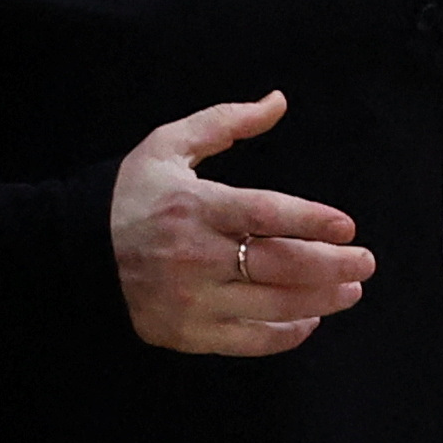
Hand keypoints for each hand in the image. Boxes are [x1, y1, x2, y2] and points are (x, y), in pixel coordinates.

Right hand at [111, 93, 374, 356]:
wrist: (77, 251)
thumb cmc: (131, 194)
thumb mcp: (169, 145)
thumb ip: (226, 122)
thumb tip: (278, 101)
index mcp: (194, 206)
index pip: (266, 215)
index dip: (311, 220)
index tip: (346, 225)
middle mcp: (195, 256)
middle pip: (279, 265)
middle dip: (332, 265)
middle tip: (365, 262)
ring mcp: (191, 300)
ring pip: (271, 306)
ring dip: (320, 300)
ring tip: (350, 290)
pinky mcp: (186, 333)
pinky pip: (248, 341)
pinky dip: (285, 334)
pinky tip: (309, 320)